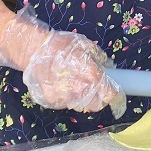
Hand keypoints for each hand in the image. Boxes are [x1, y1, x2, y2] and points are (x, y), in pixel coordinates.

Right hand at [0, 6, 125, 118]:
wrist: (32, 50)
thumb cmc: (61, 45)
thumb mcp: (85, 45)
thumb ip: (99, 58)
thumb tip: (108, 67)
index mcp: (89, 75)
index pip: (109, 94)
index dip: (116, 96)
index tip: (118, 95)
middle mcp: (77, 90)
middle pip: (96, 105)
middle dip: (99, 98)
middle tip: (96, 87)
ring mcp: (62, 98)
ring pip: (80, 105)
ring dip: (83, 97)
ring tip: (76, 83)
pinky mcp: (50, 102)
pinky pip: (65, 103)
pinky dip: (67, 97)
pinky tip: (62, 84)